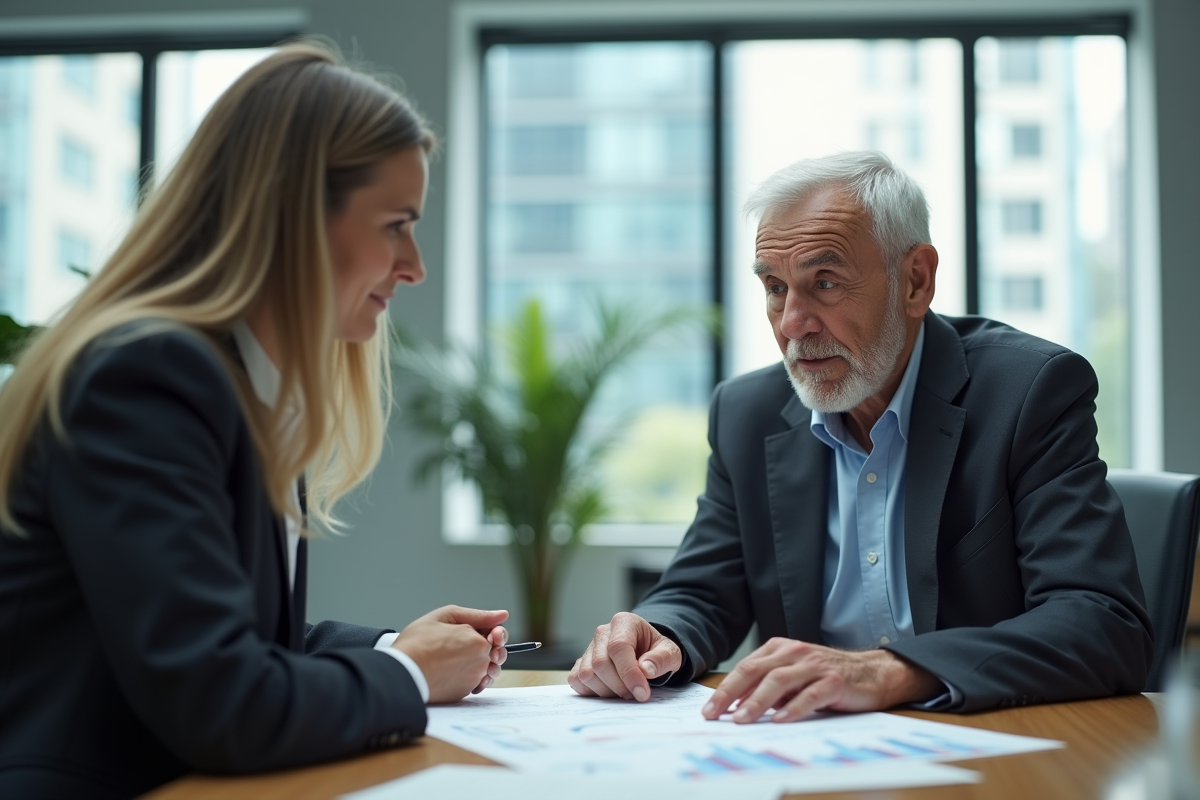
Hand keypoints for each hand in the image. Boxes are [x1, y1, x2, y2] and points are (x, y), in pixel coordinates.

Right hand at [392, 606, 508, 702]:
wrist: (401, 672)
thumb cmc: (417, 644)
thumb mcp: (445, 616)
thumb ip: (477, 615)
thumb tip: (502, 615)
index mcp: (478, 642)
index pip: (498, 635)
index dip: (491, 631)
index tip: (477, 630)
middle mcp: (480, 663)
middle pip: (494, 653)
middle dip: (488, 646)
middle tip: (464, 643)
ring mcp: (472, 680)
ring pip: (487, 669)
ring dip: (480, 662)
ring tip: (458, 657)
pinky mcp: (463, 693)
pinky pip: (476, 684)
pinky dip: (471, 677)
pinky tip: (456, 670)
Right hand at [568, 612, 681, 702]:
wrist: (647, 651)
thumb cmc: (657, 651)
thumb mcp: (670, 652)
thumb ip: (661, 659)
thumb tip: (646, 669)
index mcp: (624, 622)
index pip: (618, 647)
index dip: (629, 673)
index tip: (642, 693)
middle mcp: (602, 632)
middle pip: (600, 664)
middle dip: (619, 686)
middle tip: (635, 694)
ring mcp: (589, 648)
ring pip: (587, 674)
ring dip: (607, 691)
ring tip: (625, 691)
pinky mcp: (581, 662)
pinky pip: (576, 680)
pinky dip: (591, 691)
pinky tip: (610, 690)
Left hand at [703, 638, 941, 723]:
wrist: (873, 673)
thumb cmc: (828, 677)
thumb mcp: (795, 677)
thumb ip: (770, 687)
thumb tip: (738, 707)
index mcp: (781, 649)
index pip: (746, 668)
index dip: (725, 689)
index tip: (709, 710)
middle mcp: (795, 653)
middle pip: (756, 672)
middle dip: (731, 694)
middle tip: (714, 715)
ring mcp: (814, 666)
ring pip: (778, 682)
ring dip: (757, 702)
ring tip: (742, 720)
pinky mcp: (833, 681)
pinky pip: (809, 695)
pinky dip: (792, 708)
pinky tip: (779, 721)